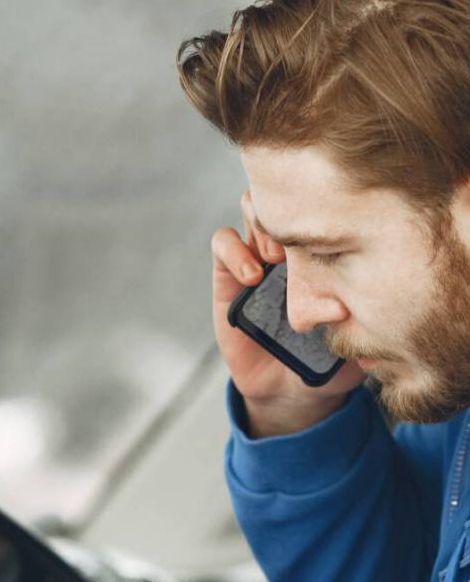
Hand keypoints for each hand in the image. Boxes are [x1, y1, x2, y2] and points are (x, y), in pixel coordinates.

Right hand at [210, 190, 362, 435]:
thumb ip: (359, 319)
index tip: (337, 228)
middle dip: (292, 208)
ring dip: (263, 223)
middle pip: (285, 192)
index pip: (323, 201)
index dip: (327, 204)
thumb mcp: (353, 336)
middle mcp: (290, 246)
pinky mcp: (228, 277)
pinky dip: (235, 251)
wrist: (293, 389)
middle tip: (301, 240)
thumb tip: (347, 305)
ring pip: (251, 206)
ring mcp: (257, 256)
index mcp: (322, 250)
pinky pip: (222, 244)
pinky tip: (253, 276)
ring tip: (277, 258)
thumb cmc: (329, 357)